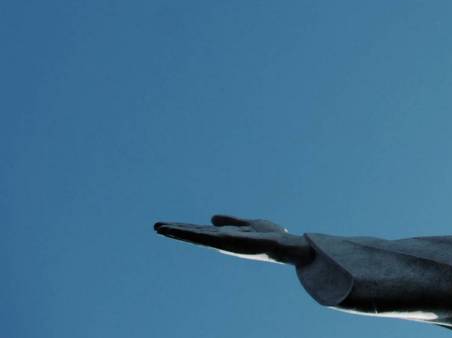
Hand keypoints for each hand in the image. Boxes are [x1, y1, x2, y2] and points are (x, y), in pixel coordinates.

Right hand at [154, 215, 313, 265]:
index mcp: (225, 235)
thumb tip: (212, 218)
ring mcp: (223, 242)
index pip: (200, 231)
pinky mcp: (228, 242)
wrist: (285, 244)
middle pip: (194, 234)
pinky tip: (182, 231)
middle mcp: (221, 240)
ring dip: (178, 232)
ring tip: (159, 228)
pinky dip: (193, 234)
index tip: (166, 225)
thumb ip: (232, 221)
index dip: (184, 228)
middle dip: (175, 231)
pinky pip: (207, 237)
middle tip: (155, 227)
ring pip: (196, 236)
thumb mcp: (248, 223)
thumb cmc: (271, 236)